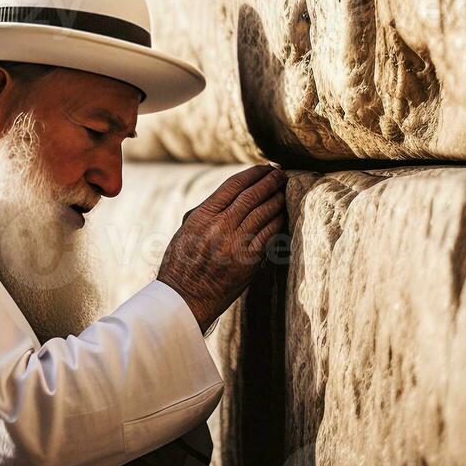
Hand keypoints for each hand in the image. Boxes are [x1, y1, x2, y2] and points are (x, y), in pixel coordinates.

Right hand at [156, 164, 288, 333]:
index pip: (233, 186)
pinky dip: (277, 221)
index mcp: (202, 216)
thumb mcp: (186, 230)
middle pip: (252, 196)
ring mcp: (235, 244)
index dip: (253, 173)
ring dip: (277, 198)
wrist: (185, 298)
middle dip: (270, 182)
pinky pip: (269, 234)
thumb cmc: (182, 263)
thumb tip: (230, 194)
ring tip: (283, 190)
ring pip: (263, 213)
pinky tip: (282, 214)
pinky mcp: (248, 261)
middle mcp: (219, 227)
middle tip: (281, 174)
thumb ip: (207, 211)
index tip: (264, 168)